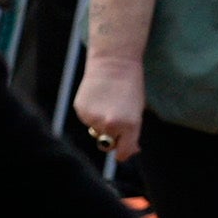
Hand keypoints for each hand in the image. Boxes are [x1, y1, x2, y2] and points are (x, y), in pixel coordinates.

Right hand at [72, 44, 147, 159]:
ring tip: (106, 102)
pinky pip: (86, 120)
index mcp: (129, 125)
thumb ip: (131, 133)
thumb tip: (124, 154)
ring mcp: (93, 118)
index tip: (124, 149)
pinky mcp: (81, 110)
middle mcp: (110, 125)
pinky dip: (91, 113)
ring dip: (100, 122)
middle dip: (111, 135)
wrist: (114, 63)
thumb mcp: (137, 112)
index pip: (122, 153)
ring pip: (95, 131)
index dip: (123, 152)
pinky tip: (97, 98)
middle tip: (116, 116)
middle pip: (107, 143)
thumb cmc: (130, 87)